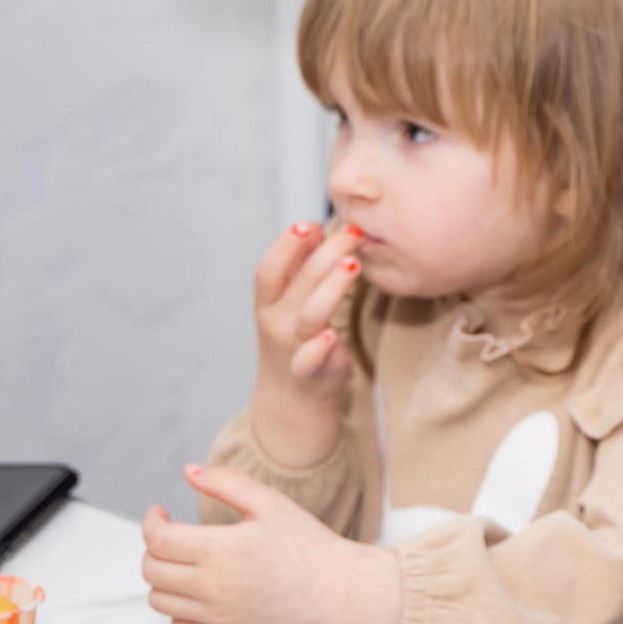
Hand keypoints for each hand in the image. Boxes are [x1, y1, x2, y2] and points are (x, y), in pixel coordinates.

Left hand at [140, 465, 400, 623]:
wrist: (335, 587)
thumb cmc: (304, 541)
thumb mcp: (269, 502)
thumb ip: (226, 481)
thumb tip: (188, 470)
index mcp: (220, 549)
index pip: (158, 539)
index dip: (151, 522)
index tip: (161, 513)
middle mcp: (213, 587)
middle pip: (152, 569)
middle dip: (155, 548)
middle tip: (175, 537)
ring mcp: (218, 615)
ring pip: (159, 600)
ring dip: (164, 579)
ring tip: (186, 564)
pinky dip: (178, 614)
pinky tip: (197, 595)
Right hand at [248, 221, 363, 470]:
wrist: (292, 399)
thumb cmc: (295, 339)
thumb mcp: (288, 302)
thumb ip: (299, 268)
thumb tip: (314, 228)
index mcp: (269, 302)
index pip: (269, 269)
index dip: (286, 246)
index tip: (309, 224)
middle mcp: (277, 323)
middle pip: (298, 283)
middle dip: (326, 254)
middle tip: (354, 233)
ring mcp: (292, 348)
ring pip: (310, 315)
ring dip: (331, 288)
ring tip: (353, 265)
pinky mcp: (313, 372)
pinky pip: (311, 360)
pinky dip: (319, 348)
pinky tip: (331, 334)